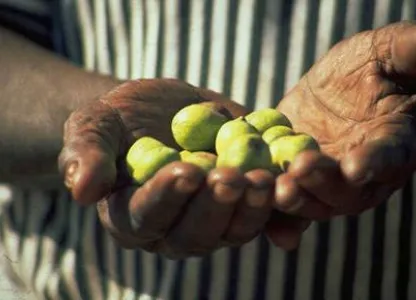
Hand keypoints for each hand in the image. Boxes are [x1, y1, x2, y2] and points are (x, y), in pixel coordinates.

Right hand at [59, 79, 278, 257]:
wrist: (164, 111)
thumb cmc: (122, 120)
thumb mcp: (95, 124)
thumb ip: (86, 153)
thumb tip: (82, 191)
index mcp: (134, 216)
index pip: (147, 216)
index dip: (166, 197)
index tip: (183, 171)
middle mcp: (176, 229)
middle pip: (196, 233)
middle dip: (215, 206)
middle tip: (230, 177)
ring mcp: (215, 220)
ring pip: (234, 229)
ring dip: (252, 209)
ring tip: (266, 179)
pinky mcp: (245, 204)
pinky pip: (267, 215)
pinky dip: (283, 209)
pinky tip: (294, 190)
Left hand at [275, 21, 415, 218]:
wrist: (342, 93)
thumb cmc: (370, 70)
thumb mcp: (385, 53)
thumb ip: (409, 51)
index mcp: (392, 145)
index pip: (388, 156)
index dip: (375, 161)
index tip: (357, 165)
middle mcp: (362, 176)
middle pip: (345, 189)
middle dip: (323, 182)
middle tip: (300, 172)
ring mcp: (327, 185)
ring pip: (313, 201)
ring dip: (295, 200)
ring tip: (276, 189)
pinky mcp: (296, 182)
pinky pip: (287, 204)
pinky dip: (274, 214)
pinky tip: (256, 214)